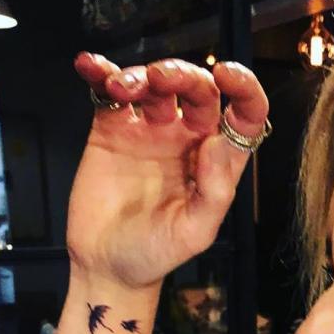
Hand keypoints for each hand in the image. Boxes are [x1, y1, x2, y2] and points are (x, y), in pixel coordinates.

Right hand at [67, 52, 268, 287]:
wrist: (107, 266)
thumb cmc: (155, 254)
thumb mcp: (194, 232)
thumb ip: (214, 191)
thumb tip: (219, 142)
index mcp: (217, 163)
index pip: (243, 116)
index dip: (244, 89)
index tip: (226, 75)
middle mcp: (188, 141)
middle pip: (196, 90)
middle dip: (181, 74)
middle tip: (159, 79)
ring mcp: (150, 133)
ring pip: (153, 85)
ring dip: (139, 74)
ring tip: (120, 89)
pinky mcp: (112, 132)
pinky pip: (109, 94)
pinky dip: (100, 73)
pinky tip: (90, 66)